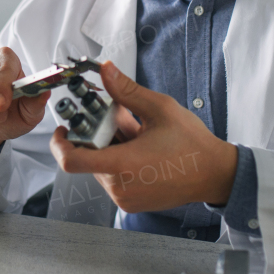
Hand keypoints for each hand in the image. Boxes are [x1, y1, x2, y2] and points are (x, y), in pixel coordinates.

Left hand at [49, 61, 237, 212]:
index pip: (72, 160)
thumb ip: (127, 91)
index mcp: (123, 165)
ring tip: (134, 133)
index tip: (62, 129)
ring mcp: (125, 198)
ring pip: (100, 168)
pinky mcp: (132, 203)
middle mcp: (119, 187)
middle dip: (96, 137)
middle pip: (88, 158)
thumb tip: (105, 70)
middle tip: (116, 118)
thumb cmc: (191, 144)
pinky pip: (113, 179)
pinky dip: (119, 162)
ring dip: (109, 149)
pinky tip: (139, 148)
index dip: (59, 143)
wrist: (215, 174)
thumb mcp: (159, 108)